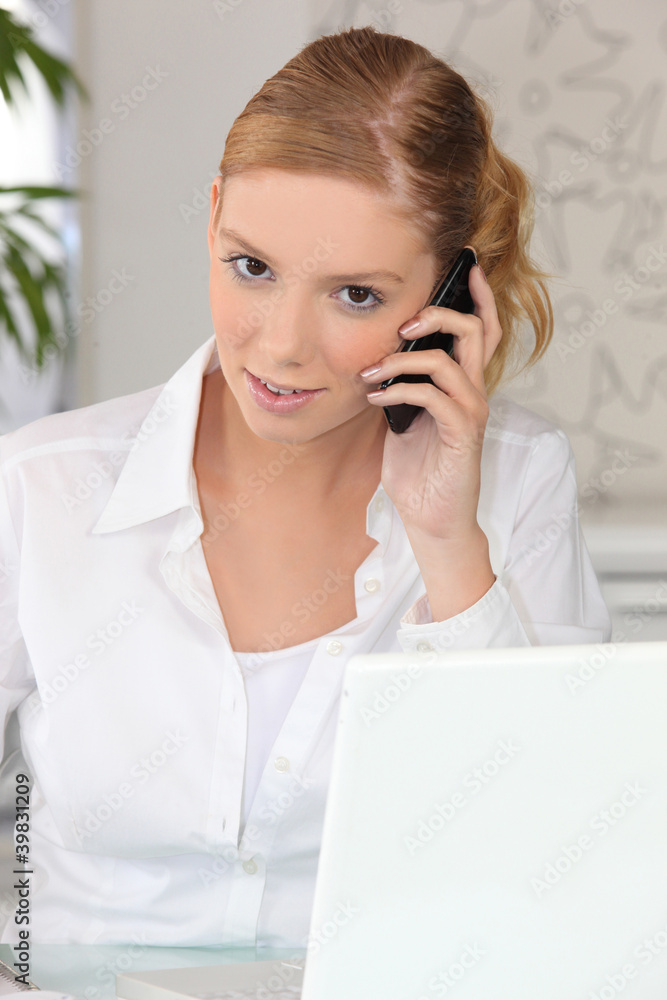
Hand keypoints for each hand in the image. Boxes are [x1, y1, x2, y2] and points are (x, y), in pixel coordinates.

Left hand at [361, 261, 501, 545]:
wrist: (431, 520)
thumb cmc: (418, 471)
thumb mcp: (403, 419)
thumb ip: (400, 386)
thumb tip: (374, 356)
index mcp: (463, 385)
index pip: (482, 330)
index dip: (478, 296)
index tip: (464, 266)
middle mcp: (474, 393)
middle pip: (476, 331)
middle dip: (439, 313)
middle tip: (404, 323)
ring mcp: (470, 413)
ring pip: (448, 360)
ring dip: (404, 358)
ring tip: (372, 370)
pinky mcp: (461, 435)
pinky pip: (433, 396)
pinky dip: (399, 391)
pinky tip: (375, 399)